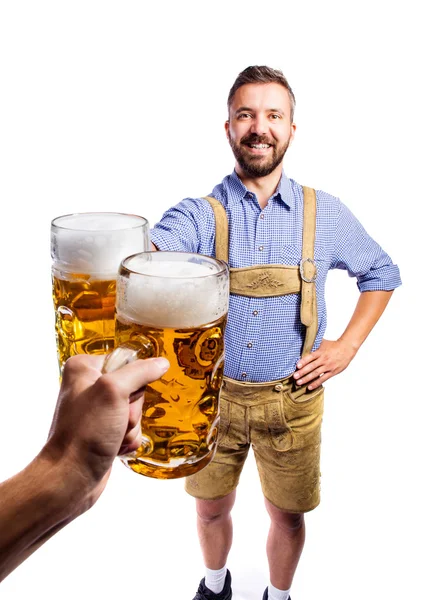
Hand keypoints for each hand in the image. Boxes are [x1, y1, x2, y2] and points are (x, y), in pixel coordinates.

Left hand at [43, 354, 169, 501]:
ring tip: (113, 437)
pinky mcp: (104, 430)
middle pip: (135, 388)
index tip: (120, 397)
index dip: (132, 382)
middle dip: (132, 410)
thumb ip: (140, 372)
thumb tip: (161, 363)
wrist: (71, 478)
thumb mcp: (113, 392)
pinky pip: (132, 428)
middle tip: (116, 420)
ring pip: (136, 410)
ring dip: (131, 427)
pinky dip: (128, 439)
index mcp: (84, 368)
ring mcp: (98, 410)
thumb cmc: (84, 434)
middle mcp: (89, 386)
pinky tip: (114, 447)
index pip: (128, 362)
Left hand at [293, 338, 356, 389]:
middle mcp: (324, 359)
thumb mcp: (323, 342)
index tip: (297, 366)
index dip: (303, 361)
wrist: (347, 348)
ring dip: (307, 379)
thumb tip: (303, 340)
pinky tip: (309, 387)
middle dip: (302, 372)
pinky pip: (323, 379)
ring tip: (299, 383)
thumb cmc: (333, 345)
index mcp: (321, 352)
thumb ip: (314, 343)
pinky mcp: (332, 372)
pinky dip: (316, 383)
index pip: (310, 357)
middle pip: (312, 367)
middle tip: (294, 377)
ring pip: (316, 374)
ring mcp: (328, 366)